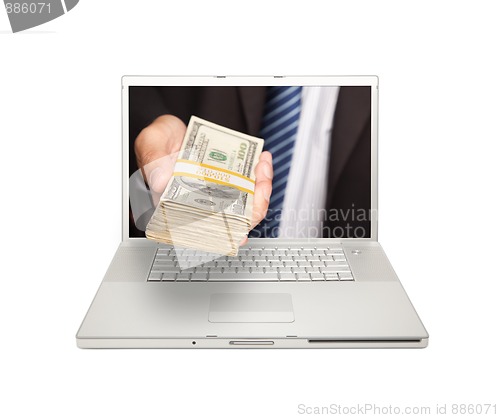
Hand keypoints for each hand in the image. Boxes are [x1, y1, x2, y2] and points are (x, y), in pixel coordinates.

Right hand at [134, 114, 272, 247]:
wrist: (172, 127)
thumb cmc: (158, 139)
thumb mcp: (151, 142)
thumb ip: (153, 160)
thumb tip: (161, 182)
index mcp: (174, 208)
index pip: (199, 233)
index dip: (222, 239)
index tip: (240, 234)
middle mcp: (197, 207)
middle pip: (229, 224)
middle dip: (252, 209)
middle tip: (260, 184)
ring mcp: (215, 198)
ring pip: (244, 209)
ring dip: (260, 191)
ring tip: (262, 167)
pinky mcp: (227, 185)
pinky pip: (249, 189)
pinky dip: (259, 177)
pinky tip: (261, 161)